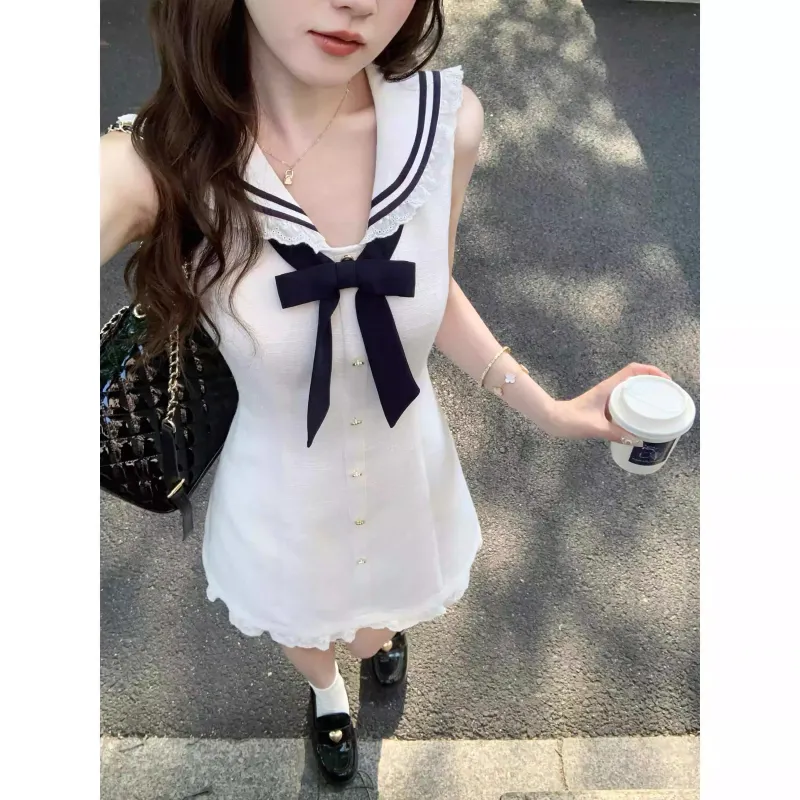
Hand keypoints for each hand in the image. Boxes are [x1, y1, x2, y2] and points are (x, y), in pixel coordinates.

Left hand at [547, 363, 670, 442]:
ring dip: (645, 391)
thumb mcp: (595, 428)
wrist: (552, 420)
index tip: (666, 381)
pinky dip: (635, 402)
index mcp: (608, 387)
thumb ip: (616, 434)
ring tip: (659, 403)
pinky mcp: (603, 405)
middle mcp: (608, 388)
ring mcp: (606, 396)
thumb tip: (638, 441)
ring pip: (630, 388)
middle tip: (667, 394)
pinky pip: (624, 399)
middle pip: (636, 376)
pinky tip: (641, 416)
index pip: (633, 369)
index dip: (652, 370)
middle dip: (653, 381)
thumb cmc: (570, 420)